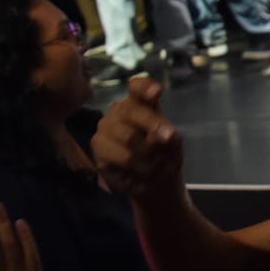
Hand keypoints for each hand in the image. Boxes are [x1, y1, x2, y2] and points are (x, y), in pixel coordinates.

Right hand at [90, 78, 185, 200]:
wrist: (153, 182)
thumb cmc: (163, 153)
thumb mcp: (171, 142)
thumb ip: (167, 134)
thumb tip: (166, 135)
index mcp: (138, 103)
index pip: (137, 88)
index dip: (145, 88)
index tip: (157, 92)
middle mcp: (118, 112)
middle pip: (131, 111)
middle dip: (153, 125)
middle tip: (169, 139)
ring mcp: (104, 129)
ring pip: (127, 137)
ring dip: (148, 153)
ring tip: (157, 166)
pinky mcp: (98, 150)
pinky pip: (121, 158)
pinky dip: (138, 168)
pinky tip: (142, 174)